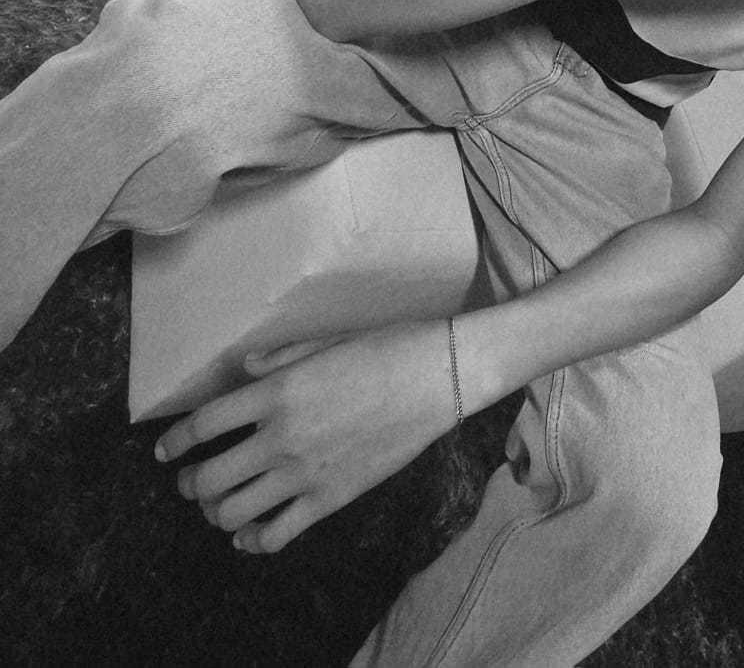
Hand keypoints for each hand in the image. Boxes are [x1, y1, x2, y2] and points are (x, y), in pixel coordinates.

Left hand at [154, 322, 453, 553]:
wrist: (438, 377)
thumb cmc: (386, 348)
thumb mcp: (327, 342)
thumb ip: (281, 359)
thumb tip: (247, 369)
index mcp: (278, 391)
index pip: (203, 424)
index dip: (174, 441)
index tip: (164, 451)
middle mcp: (282, 435)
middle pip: (207, 477)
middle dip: (189, 485)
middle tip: (191, 482)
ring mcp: (305, 471)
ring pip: (232, 512)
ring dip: (216, 513)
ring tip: (220, 506)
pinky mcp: (331, 498)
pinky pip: (276, 535)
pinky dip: (253, 541)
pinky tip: (251, 533)